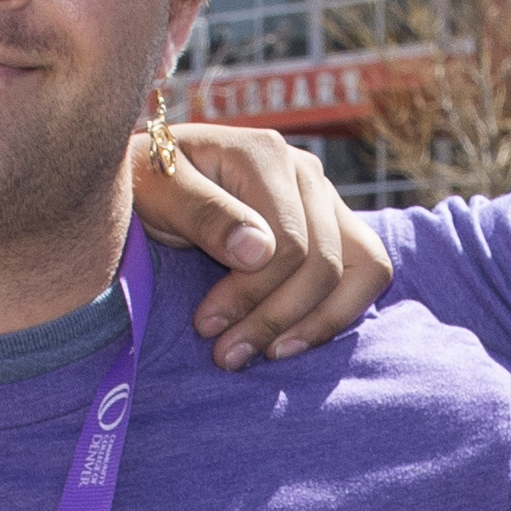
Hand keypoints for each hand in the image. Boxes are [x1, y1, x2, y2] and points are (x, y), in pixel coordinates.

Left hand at [136, 119, 394, 365]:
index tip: (206, 326)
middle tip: (226, 354)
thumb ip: (204, 215)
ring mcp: (324, 199)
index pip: (288, 242)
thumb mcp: (157, 193)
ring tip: (268, 355)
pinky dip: (336, 313)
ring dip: (317, 322)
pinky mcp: (330, 227)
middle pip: (324, 262)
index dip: (251, 294)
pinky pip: (364, 273)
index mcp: (265, 155)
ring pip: (362, 268)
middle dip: (276, 317)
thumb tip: (259, 253)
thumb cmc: (146, 184)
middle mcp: (306, 173)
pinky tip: (292, 341)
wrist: (150, 177)